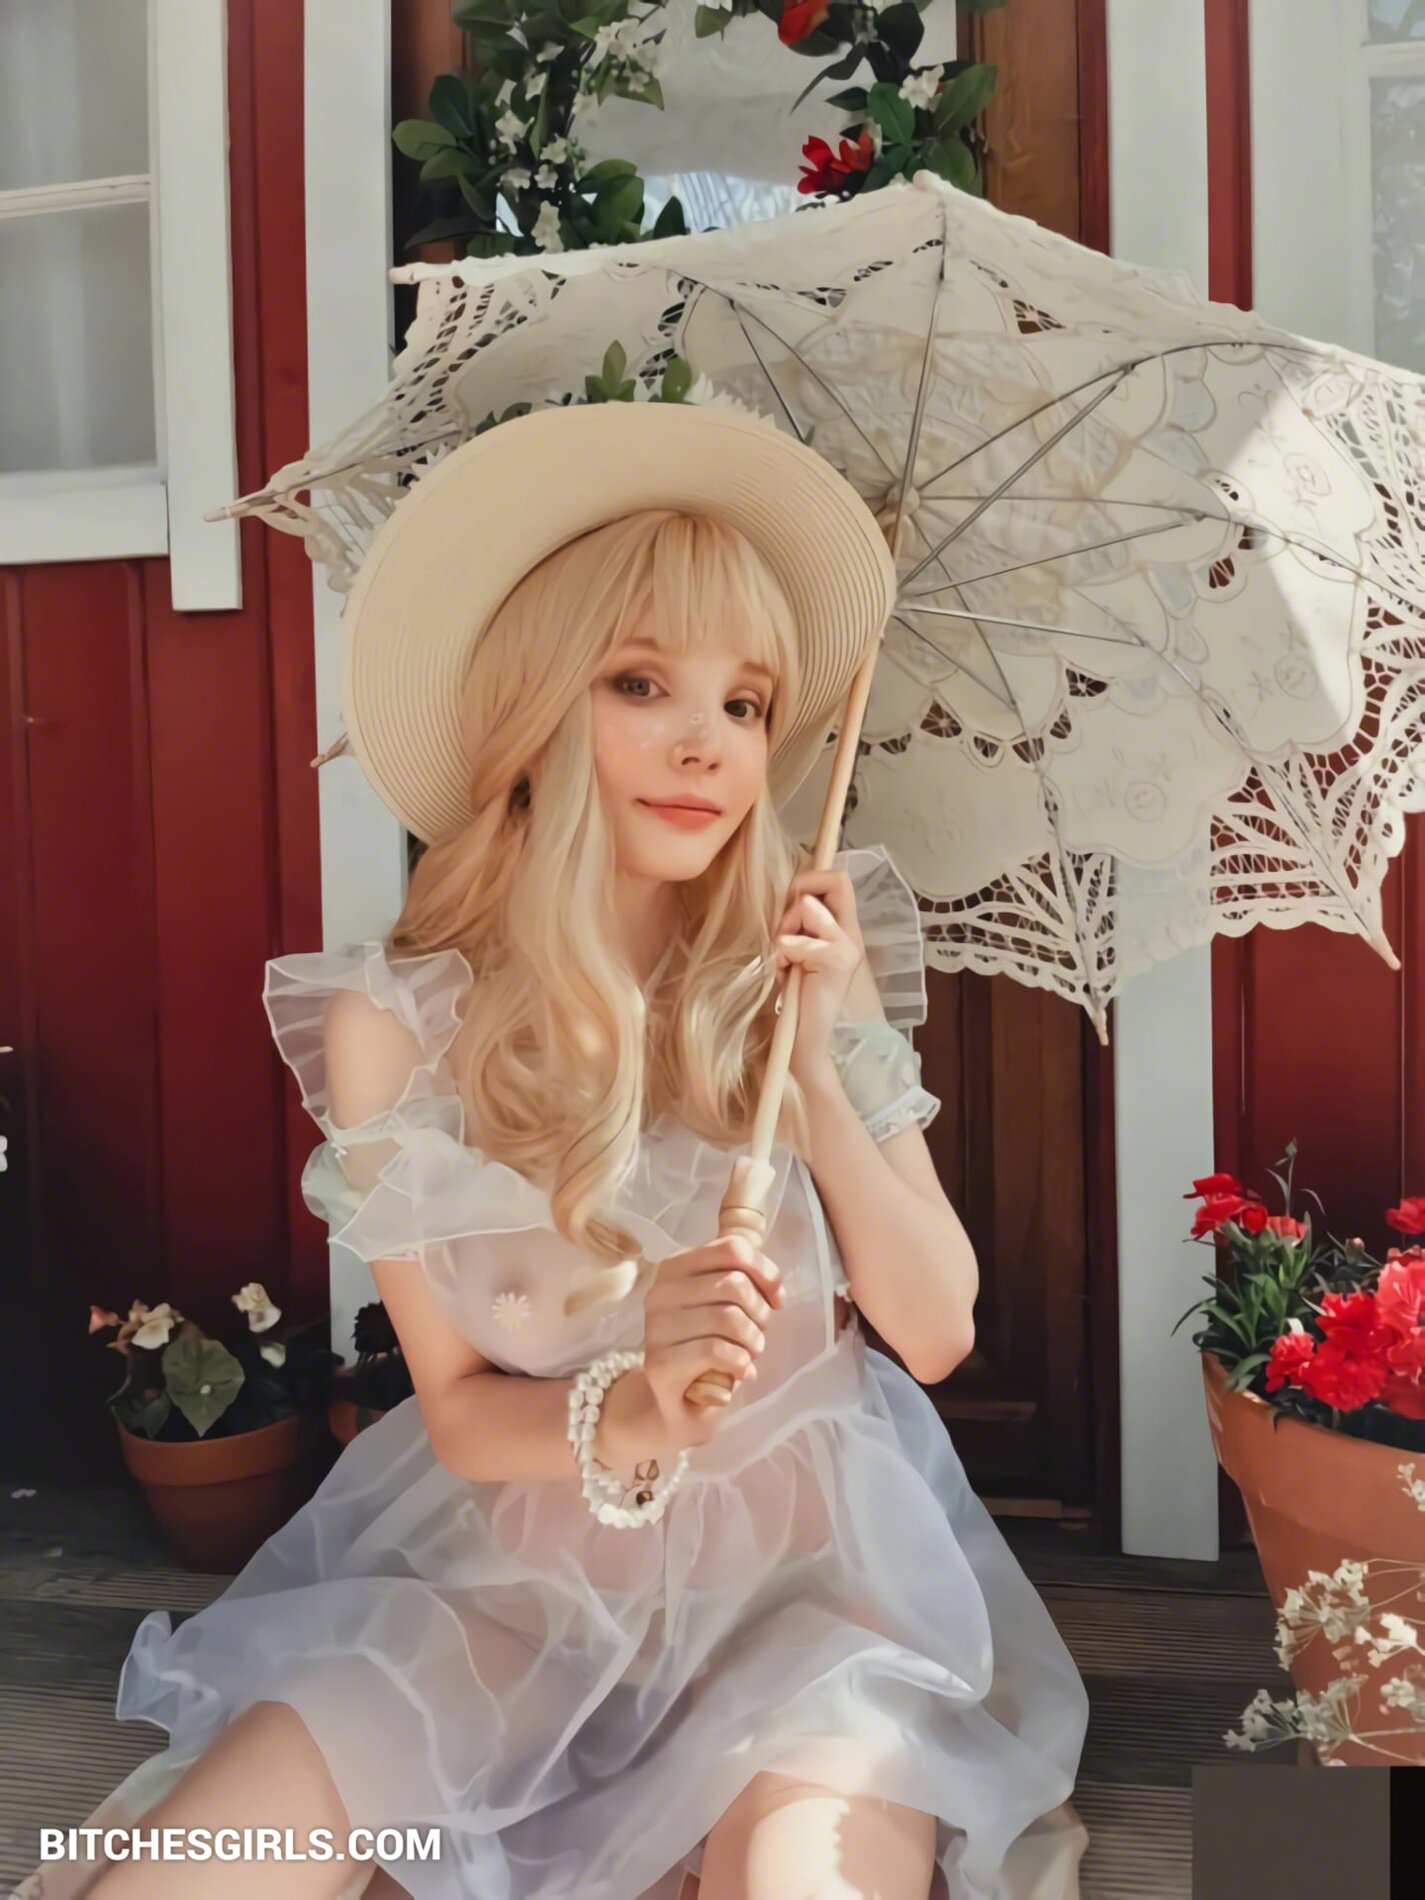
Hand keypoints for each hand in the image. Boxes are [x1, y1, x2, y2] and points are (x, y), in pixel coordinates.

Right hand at [639, 1235, 786, 1452]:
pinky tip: (742, 1372)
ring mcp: (656, 1327)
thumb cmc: (705, 1346)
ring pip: (729, 1318)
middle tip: (758, 1335)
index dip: (766, 1272)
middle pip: (735, 1284)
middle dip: (761, 1313)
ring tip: (750, 1355)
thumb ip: (740, 1271)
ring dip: (753, 1342)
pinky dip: (740, 1363)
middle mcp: (661, 1292)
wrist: (671, 1405)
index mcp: (676, 1267)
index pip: (732, 1249)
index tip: (777, 1299)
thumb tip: (767, 1259)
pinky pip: (717, 1350)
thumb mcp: (723, 1303)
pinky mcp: (660, 1362)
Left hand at [772, 866, 865, 1084]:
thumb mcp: (796, 950)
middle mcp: (852, 934)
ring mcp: (847, 947)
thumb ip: (798, 922)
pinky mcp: (836, 962)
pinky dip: (781, 955)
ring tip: (784, 959)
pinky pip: (795, 940)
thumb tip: (788, 893)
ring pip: (808, 906)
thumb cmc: (795, 995)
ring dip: (784, 930)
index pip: (840, 879)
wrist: (804, 1038)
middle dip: (798, 895)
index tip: (790, 901)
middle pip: (836, 880)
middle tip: (785, 933)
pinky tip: (784, 975)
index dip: (812, 877)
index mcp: (844, 929)